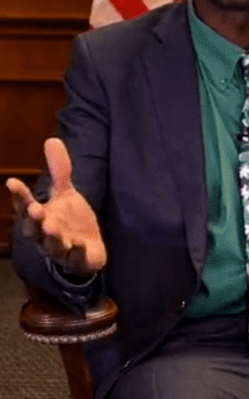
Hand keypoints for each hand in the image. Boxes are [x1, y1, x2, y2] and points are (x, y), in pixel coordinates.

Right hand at [6, 138, 106, 277]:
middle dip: (33, 218)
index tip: (12, 182)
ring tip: (52, 226)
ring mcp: (60, 248)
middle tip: (34, 208)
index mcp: (40, 216)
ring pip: (51, 244)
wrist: (87, 250)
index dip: (19, 195)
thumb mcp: (66, 193)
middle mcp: (44, 233)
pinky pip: (75, 258)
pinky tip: (79, 245)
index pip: (24, 205)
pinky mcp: (78, 260)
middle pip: (33, 227)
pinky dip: (76, 252)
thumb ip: (59, 171)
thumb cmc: (69, 221)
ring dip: (51, 236)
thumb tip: (52, 139)